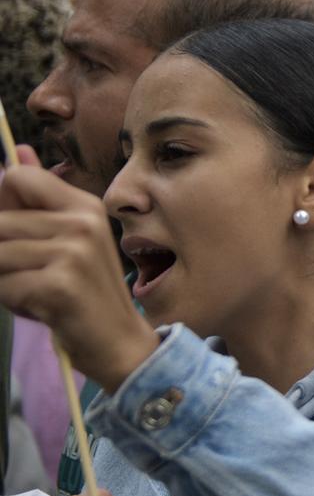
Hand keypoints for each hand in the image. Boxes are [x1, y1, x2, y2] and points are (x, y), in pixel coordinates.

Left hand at [0, 148, 157, 389]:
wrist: (120, 343)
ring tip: (34, 292)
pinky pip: (2, 285)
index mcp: (84, 206)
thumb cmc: (86, 293)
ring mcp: (73, 253)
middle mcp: (82, 223)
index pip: (15, 178)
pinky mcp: (59, 285)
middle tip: (29, 276)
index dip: (2, 206)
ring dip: (3, 281)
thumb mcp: (68, 240)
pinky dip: (11, 301)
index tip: (15, 234)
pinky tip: (40, 308)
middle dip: (0, 255)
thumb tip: (17, 151)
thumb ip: (39, 198)